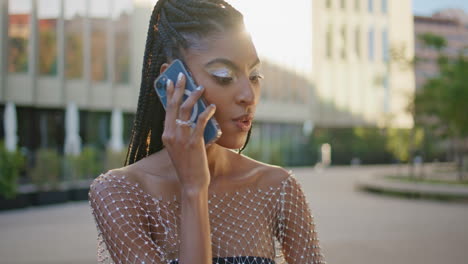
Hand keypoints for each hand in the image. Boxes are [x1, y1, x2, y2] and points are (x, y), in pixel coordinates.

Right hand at [161, 72, 216, 192]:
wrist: (191, 183)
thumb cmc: (188, 166)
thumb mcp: (179, 148)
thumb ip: (182, 133)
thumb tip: (192, 117)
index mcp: (166, 135)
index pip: (167, 109)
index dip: (168, 94)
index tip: (169, 81)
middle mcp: (171, 134)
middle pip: (174, 105)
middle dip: (178, 88)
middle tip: (182, 76)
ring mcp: (182, 138)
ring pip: (186, 110)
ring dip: (194, 96)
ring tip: (201, 88)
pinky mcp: (194, 142)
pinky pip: (200, 122)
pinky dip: (207, 112)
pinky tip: (212, 107)